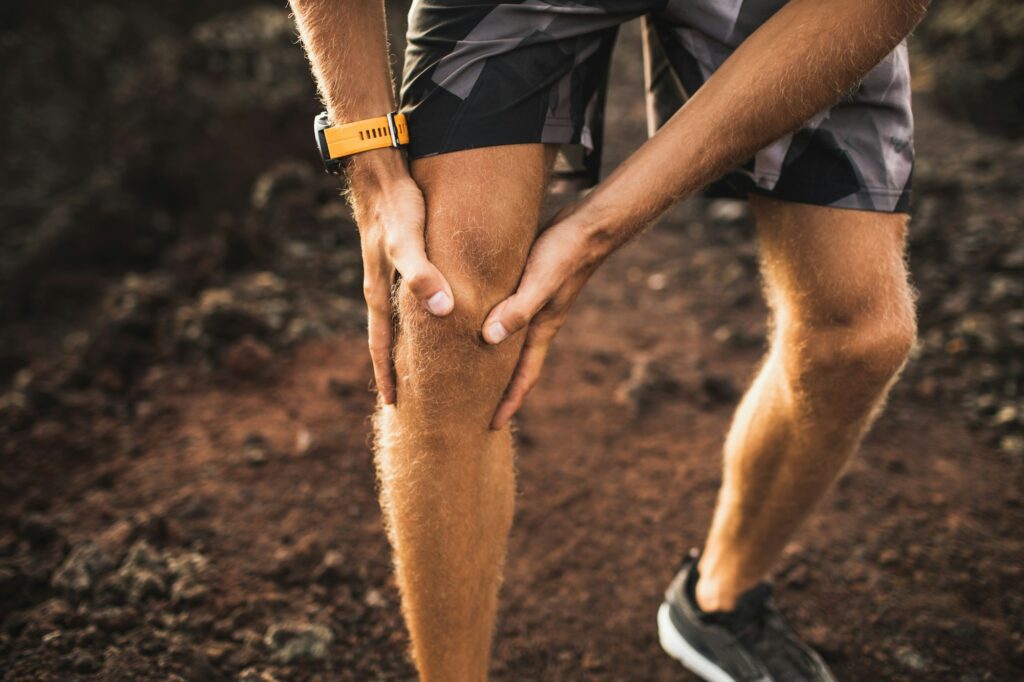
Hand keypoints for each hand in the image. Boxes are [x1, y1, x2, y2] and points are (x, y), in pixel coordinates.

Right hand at [353, 167, 453, 403]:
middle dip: (395, 367)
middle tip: (409, 396)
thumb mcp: (408, 242)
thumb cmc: (395, 205)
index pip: (380, 345)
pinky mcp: (400, 255)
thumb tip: (442, 310)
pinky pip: (407, 296)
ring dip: (405, 342)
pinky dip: (416, 314)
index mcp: (378, 292)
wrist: (379, 170)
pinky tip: (431, 315)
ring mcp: (387, 271)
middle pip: (387, 337)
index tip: (393, 404)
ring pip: (397, 318)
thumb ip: (422, 275)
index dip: (387, 375)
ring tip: (420, 364)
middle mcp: (380, 286)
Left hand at [481, 203, 607, 428]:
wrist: (589, 225)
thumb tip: (489, 339)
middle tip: (472, 408)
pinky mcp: (528, 287)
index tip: (491, 426)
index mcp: (542, 329)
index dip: (508, 402)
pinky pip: (506, 316)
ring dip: (492, 359)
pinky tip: (474, 323)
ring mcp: (535, 306)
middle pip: (515, 365)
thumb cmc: (565, 252)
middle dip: (498, 389)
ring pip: (509, 341)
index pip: (524, 377)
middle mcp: (538, 323)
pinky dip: (491, 328)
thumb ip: (519, 309)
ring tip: (466, 371)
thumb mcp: (540, 281)